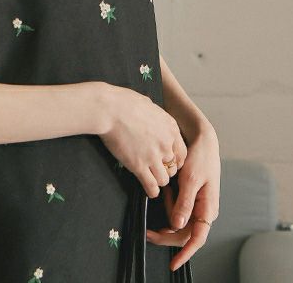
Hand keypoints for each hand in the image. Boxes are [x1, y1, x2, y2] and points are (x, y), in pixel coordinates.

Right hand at [98, 84, 187, 198]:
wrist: (110, 109)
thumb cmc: (124, 102)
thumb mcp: (149, 104)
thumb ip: (156, 116)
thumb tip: (153, 116)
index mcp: (170, 127)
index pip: (182, 152)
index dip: (175, 160)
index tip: (169, 162)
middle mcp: (166, 143)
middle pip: (174, 167)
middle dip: (166, 170)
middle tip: (157, 170)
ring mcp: (153, 156)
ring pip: (164, 179)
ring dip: (158, 181)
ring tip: (152, 179)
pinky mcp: (139, 166)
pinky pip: (151, 186)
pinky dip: (151, 190)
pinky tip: (149, 190)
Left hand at [146, 124, 220, 272]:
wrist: (202, 139)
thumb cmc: (200, 157)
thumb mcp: (191, 179)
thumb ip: (184, 203)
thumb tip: (176, 225)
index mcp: (208, 209)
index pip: (197, 239)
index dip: (184, 253)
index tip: (172, 264)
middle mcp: (204, 210)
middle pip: (184, 233)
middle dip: (167, 233)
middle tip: (149, 232)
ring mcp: (198, 204)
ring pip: (179, 220)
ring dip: (168, 210)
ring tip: (167, 190)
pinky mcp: (190, 197)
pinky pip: (177, 207)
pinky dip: (169, 202)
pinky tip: (168, 188)